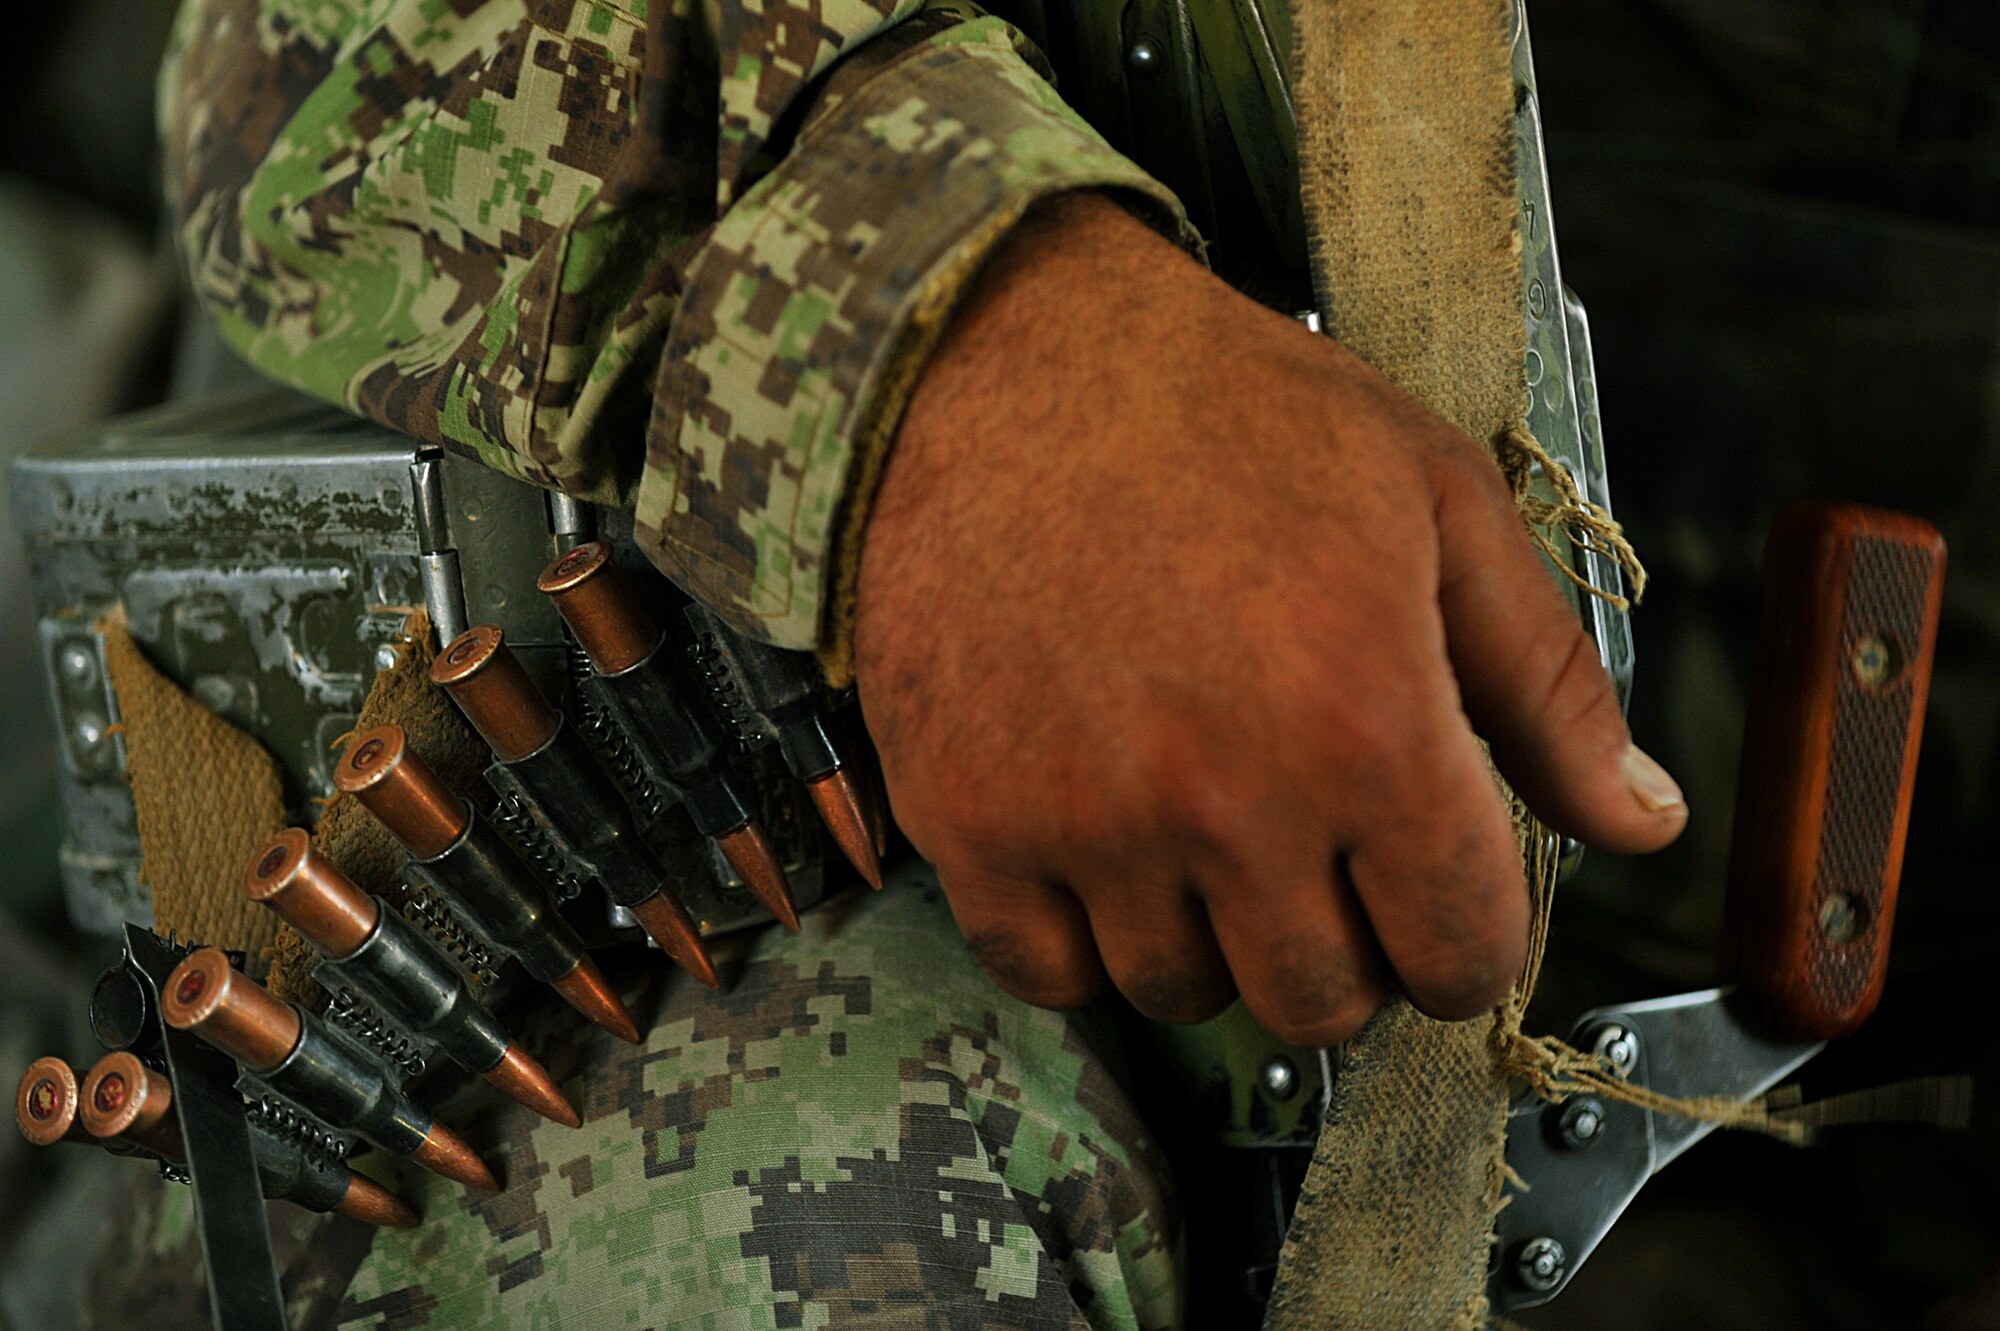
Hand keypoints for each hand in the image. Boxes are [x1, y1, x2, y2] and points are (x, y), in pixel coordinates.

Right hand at [854, 193, 1685, 1042]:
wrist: (996, 352)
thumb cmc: (1222, 409)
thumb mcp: (1434, 500)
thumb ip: (1548, 680)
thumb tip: (1643, 821)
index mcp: (1368, 724)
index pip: (1459, 956)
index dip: (1461, 939)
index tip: (1427, 897)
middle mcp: (1227, 800)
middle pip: (1320, 1002)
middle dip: (1343, 947)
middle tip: (1315, 853)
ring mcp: (1084, 823)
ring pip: (1180, 995)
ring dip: (1209, 938)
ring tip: (1199, 826)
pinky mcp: (966, 821)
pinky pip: (1044, 973)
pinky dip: (1082, 937)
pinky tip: (1100, 842)